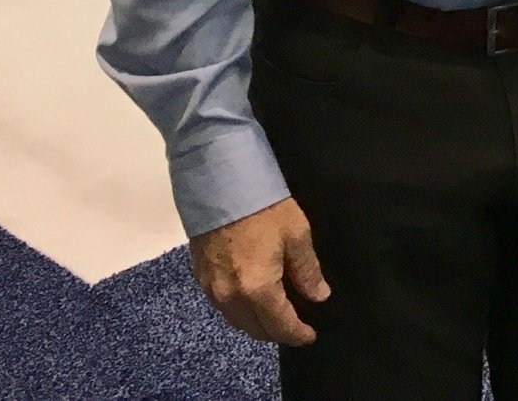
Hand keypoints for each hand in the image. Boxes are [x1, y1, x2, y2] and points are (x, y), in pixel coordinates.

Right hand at [188, 196, 328, 344]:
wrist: (218, 181)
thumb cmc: (264, 206)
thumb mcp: (296, 234)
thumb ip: (307, 270)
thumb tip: (319, 296)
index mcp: (257, 290)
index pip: (280, 325)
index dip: (297, 334)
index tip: (310, 336)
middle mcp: (230, 297)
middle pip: (255, 329)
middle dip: (277, 332)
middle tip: (294, 325)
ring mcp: (211, 288)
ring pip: (236, 320)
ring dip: (256, 323)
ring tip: (275, 313)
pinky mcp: (199, 276)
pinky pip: (222, 305)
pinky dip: (239, 309)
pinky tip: (251, 297)